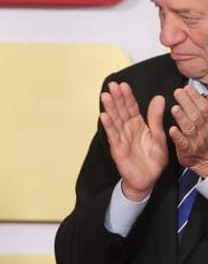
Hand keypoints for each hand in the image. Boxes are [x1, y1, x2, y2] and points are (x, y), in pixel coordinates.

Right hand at [99, 81, 168, 200]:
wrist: (148, 179)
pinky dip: (108, 126)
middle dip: (116, 98)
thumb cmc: (153, 159)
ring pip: (115, 120)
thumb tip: (159, 98)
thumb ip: (156, 118)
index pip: (132, 108)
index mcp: (138, 125)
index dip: (127, 97)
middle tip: (111, 85)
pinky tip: (104, 116)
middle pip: (121, 111)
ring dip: (109, 108)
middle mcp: (128, 130)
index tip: (123, 85)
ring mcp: (121, 138)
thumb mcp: (159, 136)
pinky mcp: (117, 148)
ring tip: (105, 96)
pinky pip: (112, 135)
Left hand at [170, 86, 207, 179]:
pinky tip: (172, 130)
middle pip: (197, 115)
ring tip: (175, 108)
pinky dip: (178, 136)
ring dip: (182, 117)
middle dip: (188, 102)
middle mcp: (203, 131)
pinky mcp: (187, 151)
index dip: (196, 98)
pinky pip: (183, 143)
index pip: (204, 108)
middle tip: (179, 92)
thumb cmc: (204, 141)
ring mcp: (195, 141)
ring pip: (190, 128)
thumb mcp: (207, 123)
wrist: (206, 162)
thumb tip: (198, 95)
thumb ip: (202, 110)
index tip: (188, 88)